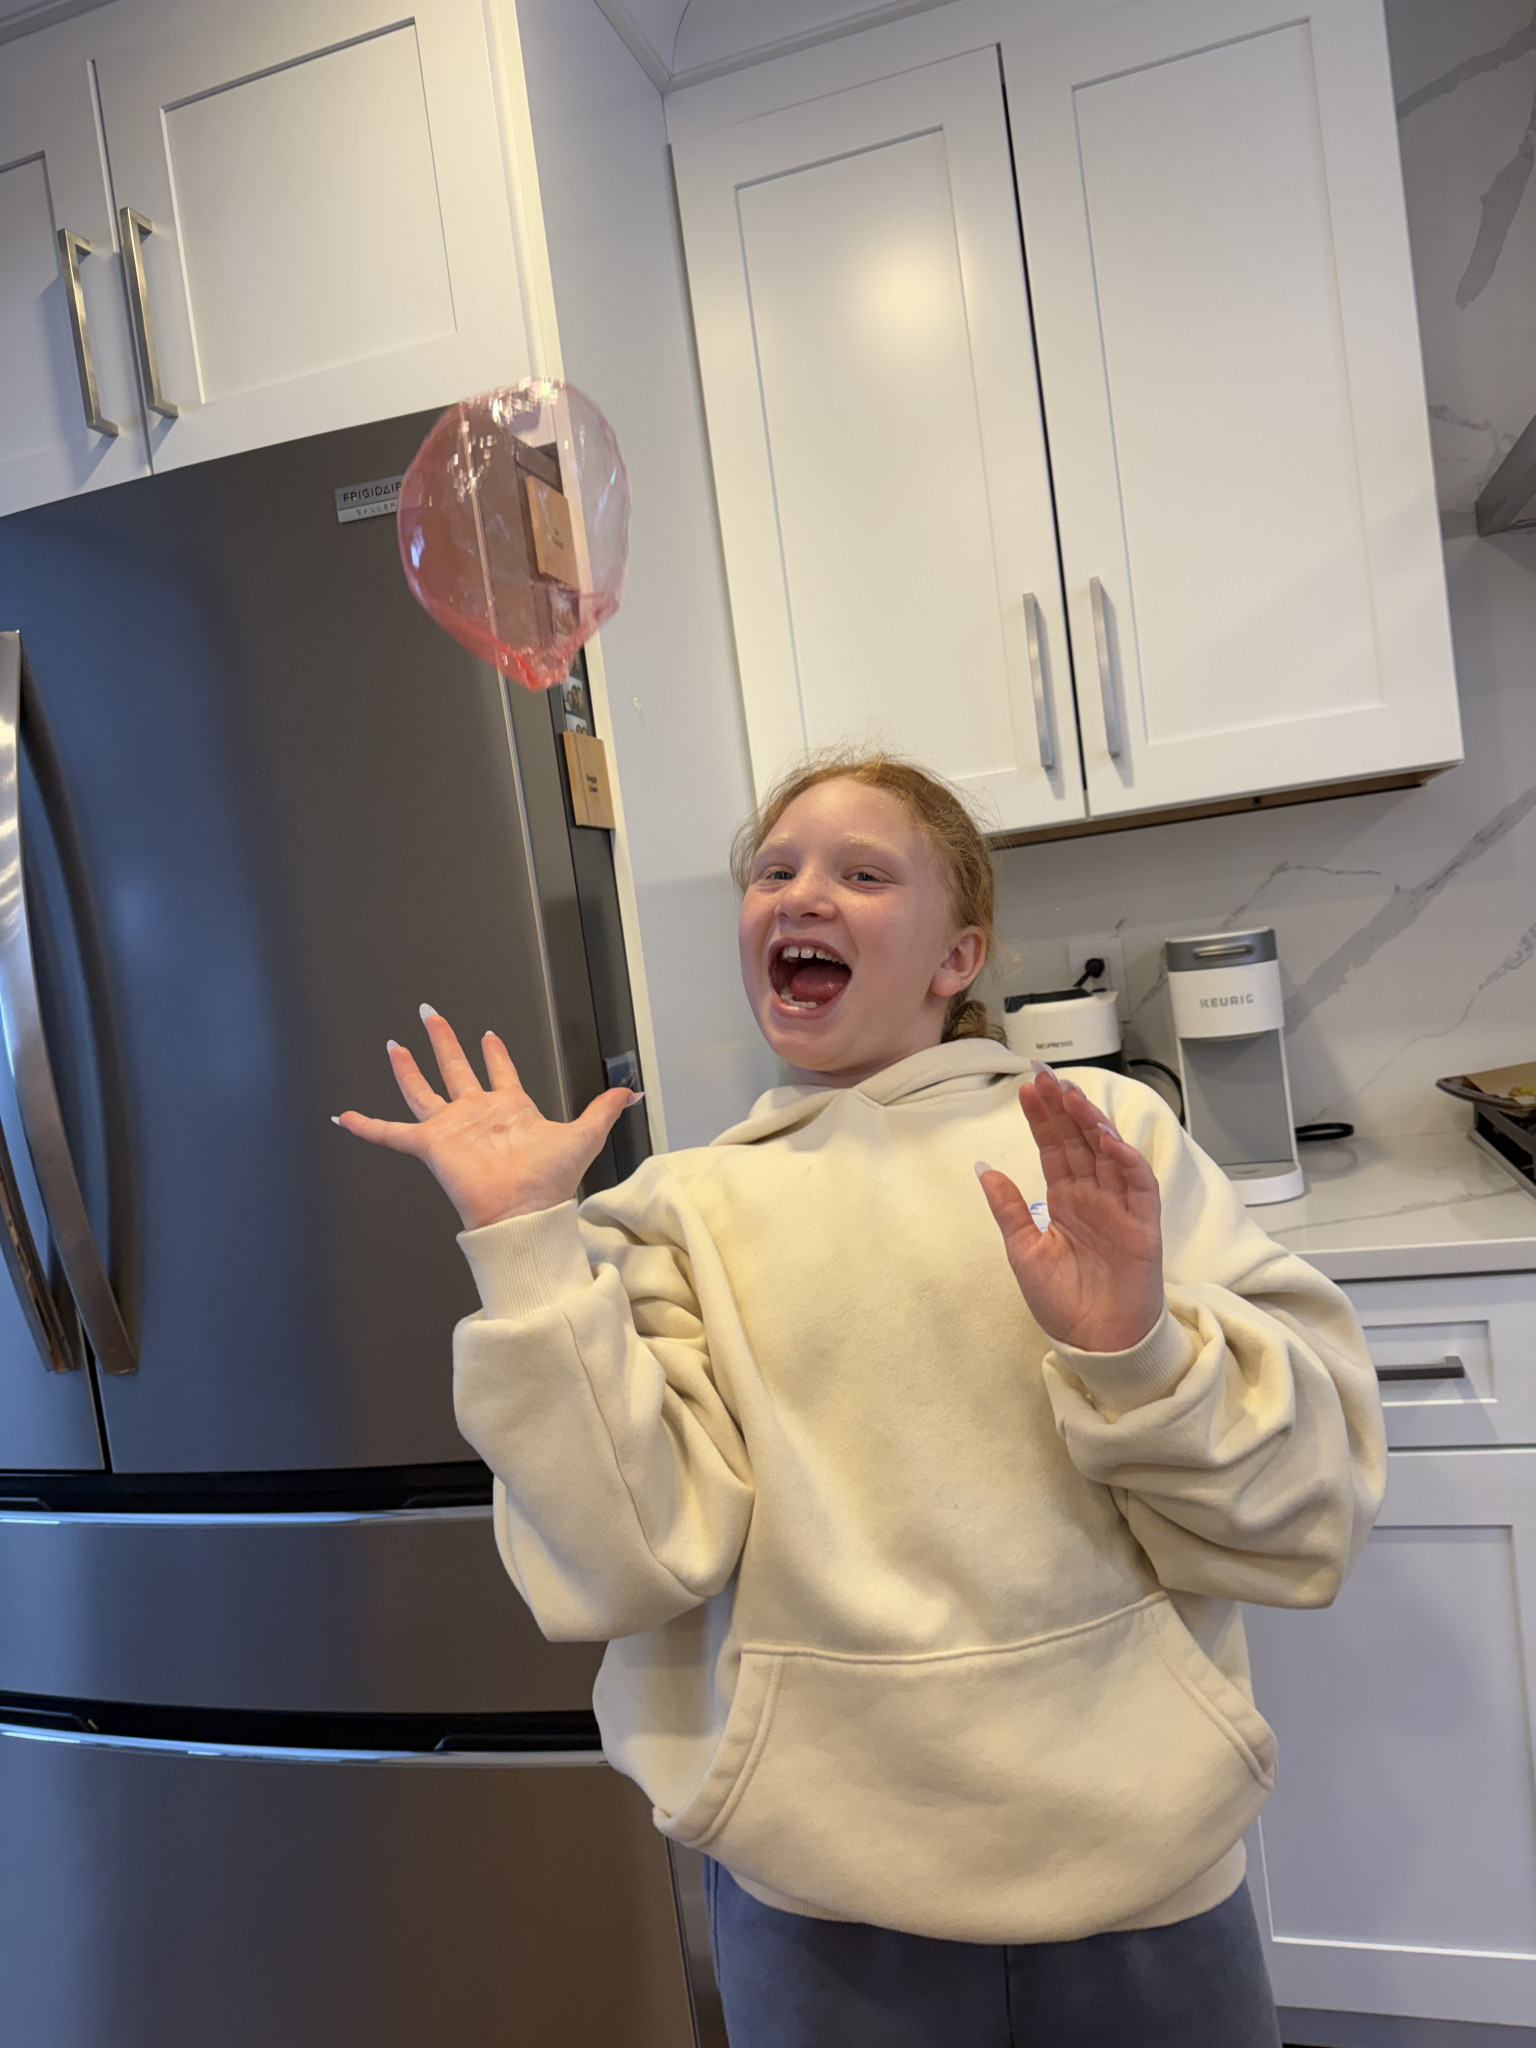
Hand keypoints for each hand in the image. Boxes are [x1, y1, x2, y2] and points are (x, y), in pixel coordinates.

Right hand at [333, 1007, 638, 1230]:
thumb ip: (605, 1109)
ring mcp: (452, 1129)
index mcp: (510, 1109)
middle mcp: (477, 1115)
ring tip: (395, 1044)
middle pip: (455, 1069)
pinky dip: (367, 1126)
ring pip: (423, 1090)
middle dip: (444, 1040)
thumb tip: (633, 1091)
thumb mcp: (584, 1135)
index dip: (495, 1053)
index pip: (500, 1072)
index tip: (488, 1035)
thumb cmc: (550, 1182)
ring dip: (408, 1068)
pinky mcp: (431, 1145)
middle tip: (430, 1014)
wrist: (525, 1212)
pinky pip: (391, 1133)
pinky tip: (345, 1116)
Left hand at [977, 1066, 1163, 1353]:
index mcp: (1066, 1199)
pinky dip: (1127, 1161)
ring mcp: (1120, 1207)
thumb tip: (985, 1169)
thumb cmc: (1064, 1303)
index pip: (1054, 1147)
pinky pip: (1139, 1186)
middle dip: (1063, 1107)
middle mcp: (1094, 1196)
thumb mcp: (1023, 1252)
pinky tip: (1110, 1140)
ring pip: (1109, 1153)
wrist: (1095, 1343)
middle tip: (1046, 1076)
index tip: (1026, 1087)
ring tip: (1072, 1097)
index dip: (1042, 1117)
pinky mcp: (1143, 1226)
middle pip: (1079, 1141)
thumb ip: (1009, 1209)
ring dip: (1093, 1123)